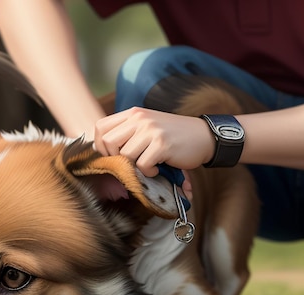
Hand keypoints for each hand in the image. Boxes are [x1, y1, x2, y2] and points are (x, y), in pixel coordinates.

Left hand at [93, 107, 214, 176]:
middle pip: (107, 142)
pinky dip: (149, 172)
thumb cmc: (173, 136)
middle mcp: (140, 119)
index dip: (100, 146)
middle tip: (130, 163)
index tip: (113, 156)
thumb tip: (100, 153)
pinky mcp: (162, 144)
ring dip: (135, 167)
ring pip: (124, 155)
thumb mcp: (148, 127)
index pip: (100, 127)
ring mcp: (151, 130)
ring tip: (149, 165)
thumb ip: (127, 134)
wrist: (204, 136)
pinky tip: (159, 167)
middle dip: (115, 158)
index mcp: (133, 114)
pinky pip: (142, 165)